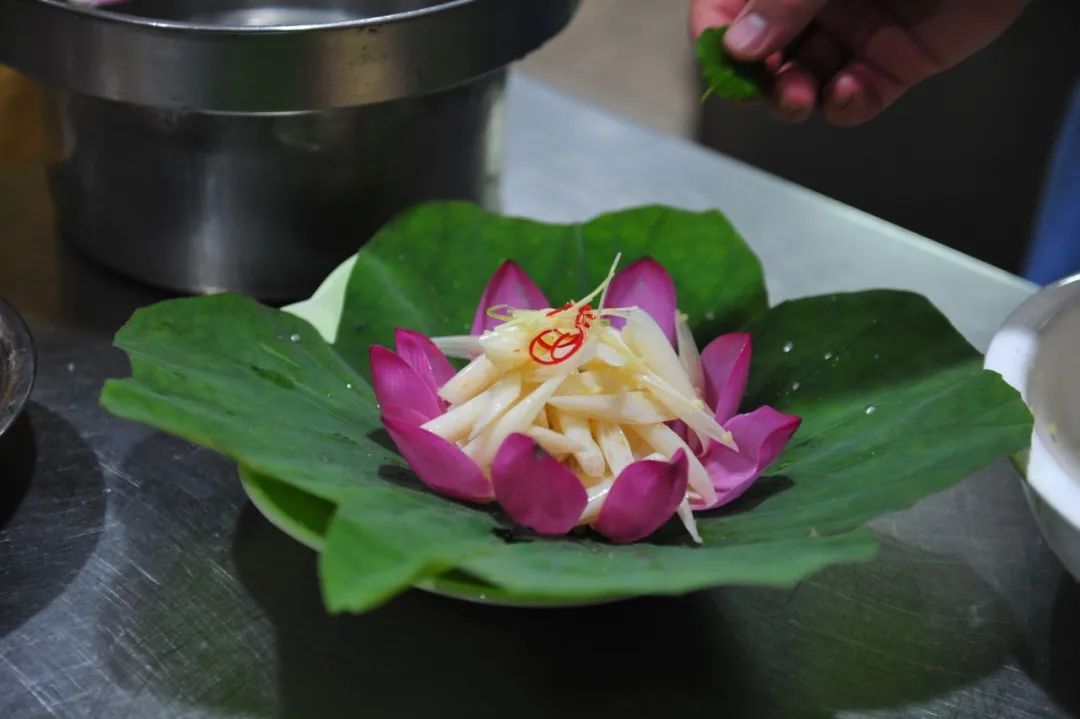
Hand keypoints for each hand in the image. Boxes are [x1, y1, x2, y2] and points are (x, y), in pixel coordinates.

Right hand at [690, 0, 1029, 124]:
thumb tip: (737, 49)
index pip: (729, 7)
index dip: (715, 35)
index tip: (718, 61)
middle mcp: (815, 2)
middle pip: (761, 54)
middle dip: (756, 79)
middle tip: (765, 88)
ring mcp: (855, 34)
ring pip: (802, 83)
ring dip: (792, 98)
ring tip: (801, 96)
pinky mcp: (895, 66)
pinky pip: (856, 100)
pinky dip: (843, 105)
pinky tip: (847, 92)